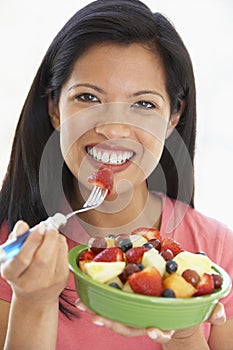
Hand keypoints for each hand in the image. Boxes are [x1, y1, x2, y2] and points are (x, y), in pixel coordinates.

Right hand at [1, 220, 68, 304]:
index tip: (39, 227)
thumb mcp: (12, 256)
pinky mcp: (61, 278)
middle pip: (42, 258)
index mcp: (12, 273)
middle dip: (48, 237)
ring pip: (56, 254)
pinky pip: (64, 254)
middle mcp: (29, 282)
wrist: (35, 296)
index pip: (23, 258)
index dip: (33, 240)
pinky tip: (55, 243)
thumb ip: (16, 239)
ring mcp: (47, 282)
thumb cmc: (22, 271)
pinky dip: (61, 243)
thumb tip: (22, 226)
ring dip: (55, 238)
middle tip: (47, 227)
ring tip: (50, 234)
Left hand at [75, 299, 225, 342]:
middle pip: (130, 327)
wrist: (172, 304)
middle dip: (114, 324)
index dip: (157, 332)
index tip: (155, 330)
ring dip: (100, 312)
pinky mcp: (126, 301)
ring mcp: (134, 312)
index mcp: (162, 321)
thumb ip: (209, 310)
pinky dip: (98, 298)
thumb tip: (221, 312)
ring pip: (116, 317)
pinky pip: (111, 302)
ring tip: (84, 306)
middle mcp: (145, 319)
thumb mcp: (197, 306)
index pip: (159, 330)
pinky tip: (85, 291)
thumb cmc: (182, 305)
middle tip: (99, 318)